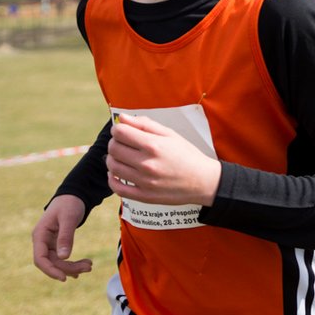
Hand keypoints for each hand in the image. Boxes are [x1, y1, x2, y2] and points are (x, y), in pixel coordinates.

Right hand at [32, 194, 91, 281]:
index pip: (40, 259)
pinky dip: (71, 263)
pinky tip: (82, 267)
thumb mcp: (69, 218)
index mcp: (40, 234)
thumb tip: (63, 257)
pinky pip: (61, 258)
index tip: (64, 278)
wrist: (73, 195)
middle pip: (51, 262)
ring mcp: (48, 243)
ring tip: (89, 266)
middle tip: (89, 267)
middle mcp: (41, 241)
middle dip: (69, 268)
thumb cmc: (69, 203)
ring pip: (58, 262)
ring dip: (72, 266)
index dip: (50, 270)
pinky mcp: (56, 244)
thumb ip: (66, 236)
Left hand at [107, 114, 221, 206]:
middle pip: (114, 149)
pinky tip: (116, 173)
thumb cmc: (186, 154)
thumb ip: (145, 124)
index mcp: (154, 145)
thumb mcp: (170, 134)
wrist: (202, 181)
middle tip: (122, 142)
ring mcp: (145, 182)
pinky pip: (118, 188)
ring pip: (113, 167)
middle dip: (115, 142)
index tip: (122, 130)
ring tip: (121, 156)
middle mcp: (147, 163)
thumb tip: (123, 118)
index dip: (118, 128)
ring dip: (112, 159)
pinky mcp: (144, 196)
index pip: (121, 133)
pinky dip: (111, 179)